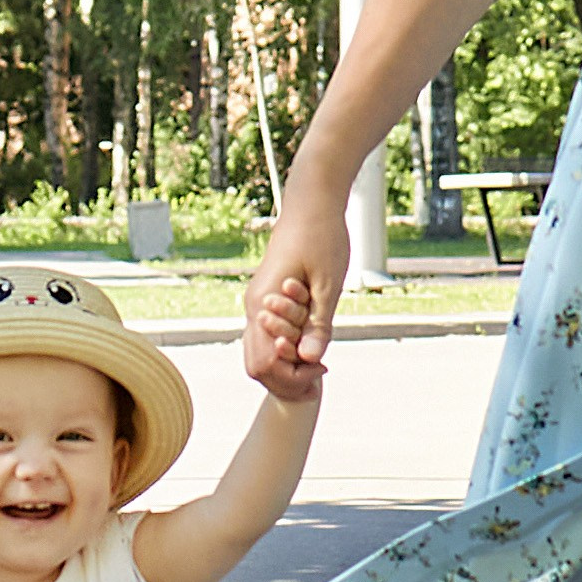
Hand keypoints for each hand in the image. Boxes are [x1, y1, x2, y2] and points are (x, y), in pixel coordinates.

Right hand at [243, 191, 349, 398]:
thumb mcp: (328, 285)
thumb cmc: (322, 236)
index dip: (292, 377)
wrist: (311, 203)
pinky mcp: (263, 300)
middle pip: (256, 365)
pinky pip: (264, 338)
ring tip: (315, 365)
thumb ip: (319, 324)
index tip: (322, 370)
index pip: (266, 363)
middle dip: (285, 379)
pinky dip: (283, 351)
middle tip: (318, 378)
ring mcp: (255, 304)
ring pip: (257, 354)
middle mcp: (253, 308)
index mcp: (263, 305)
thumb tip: (311, 359)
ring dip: (284, 367)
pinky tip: (308, 347)